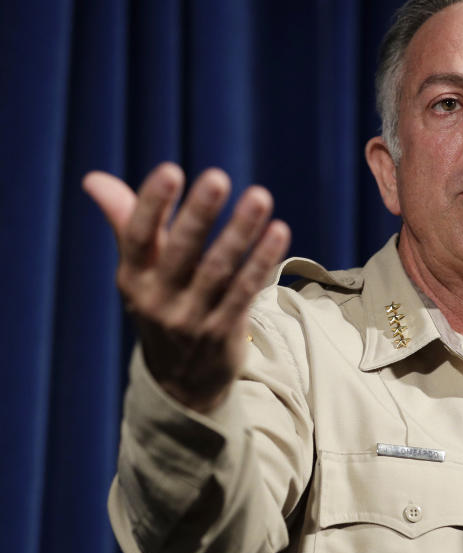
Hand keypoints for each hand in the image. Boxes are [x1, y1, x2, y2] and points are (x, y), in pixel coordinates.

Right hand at [83, 163, 290, 410]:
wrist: (181, 381)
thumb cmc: (161, 304)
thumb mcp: (139, 271)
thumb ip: (125, 221)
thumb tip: (93, 179)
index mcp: (133, 277)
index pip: (137, 237)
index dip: (151, 204)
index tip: (170, 170)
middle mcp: (157, 298)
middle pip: (180, 251)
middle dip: (198, 214)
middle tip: (217, 177)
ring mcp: (191, 318)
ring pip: (219, 269)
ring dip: (240, 231)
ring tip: (259, 196)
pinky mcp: (224, 332)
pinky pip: (245, 292)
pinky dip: (261, 261)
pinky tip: (278, 232)